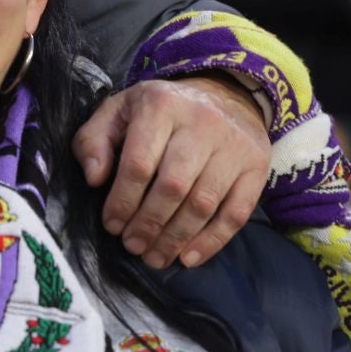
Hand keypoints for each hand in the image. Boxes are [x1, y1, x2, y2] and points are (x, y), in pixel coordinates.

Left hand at [73, 75, 267, 268]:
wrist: (223, 94)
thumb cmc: (158, 110)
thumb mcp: (117, 111)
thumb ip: (93, 141)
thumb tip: (93, 179)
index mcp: (160, 106)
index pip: (139, 163)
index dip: (123, 200)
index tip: (111, 225)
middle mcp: (201, 124)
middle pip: (173, 187)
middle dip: (148, 223)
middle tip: (132, 245)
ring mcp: (234, 146)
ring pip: (203, 203)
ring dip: (176, 238)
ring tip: (155, 257)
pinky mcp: (257, 167)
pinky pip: (236, 213)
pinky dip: (212, 241)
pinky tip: (188, 258)